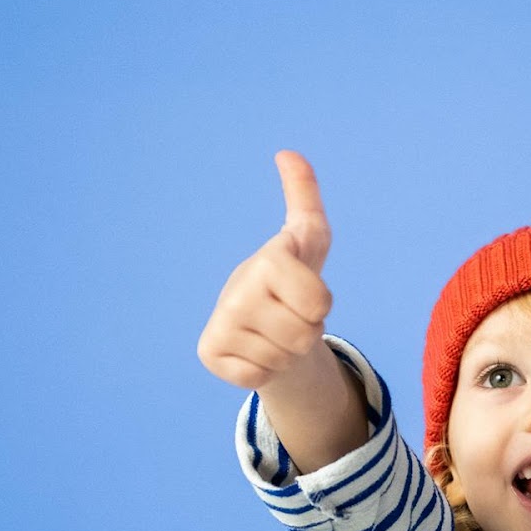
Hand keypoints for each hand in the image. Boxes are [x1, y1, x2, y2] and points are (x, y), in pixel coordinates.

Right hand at [197, 150, 334, 390]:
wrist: (260, 321)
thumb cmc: (293, 278)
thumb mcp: (310, 238)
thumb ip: (304, 196)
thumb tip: (288, 153)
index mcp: (268, 261)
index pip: (321, 304)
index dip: (320, 304)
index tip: (303, 292)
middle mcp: (236, 291)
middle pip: (306, 335)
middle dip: (306, 331)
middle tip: (288, 316)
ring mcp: (220, 324)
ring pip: (285, 358)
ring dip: (287, 351)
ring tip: (273, 331)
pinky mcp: (210, 354)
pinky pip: (258, 377)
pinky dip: (263, 370)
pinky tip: (254, 349)